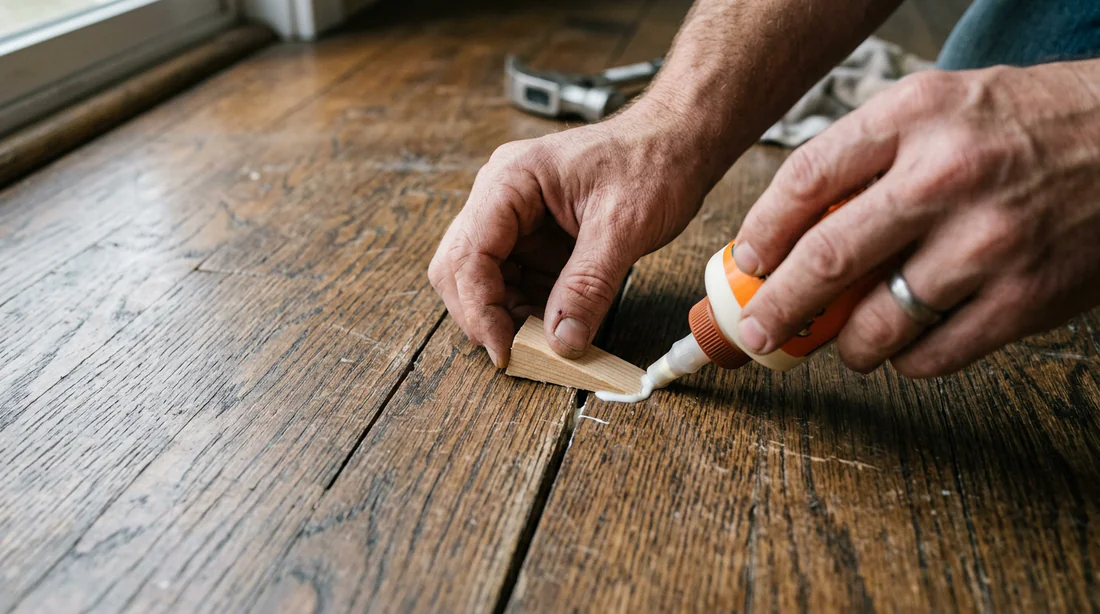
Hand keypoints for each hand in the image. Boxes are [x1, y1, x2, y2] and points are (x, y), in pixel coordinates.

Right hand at [429, 103, 714, 366]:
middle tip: (517, 353)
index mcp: (511, 180)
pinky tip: (556, 322)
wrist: (679, 142)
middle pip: (460, 269)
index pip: (468, 255)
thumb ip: (589, 285)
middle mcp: (501, 196)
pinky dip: (529, 308)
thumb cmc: (653, 161)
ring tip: (546, 341)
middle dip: (484, 314)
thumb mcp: (623, 226)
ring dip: (507, 315)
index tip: (504, 350)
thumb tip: (563, 341)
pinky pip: (516, 281)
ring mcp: (514, 217)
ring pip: (484, 280)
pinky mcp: (534, 236)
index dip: (479, 309)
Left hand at [732, 59, 1099, 377]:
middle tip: (756, 331)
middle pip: (827, 259)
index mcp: (914, 117)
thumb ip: (869, 159)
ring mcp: (989, 240)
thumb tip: (794, 233)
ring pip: (878, 324)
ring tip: (849, 341)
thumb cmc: (1025, 123)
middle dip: (778, 308)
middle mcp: (947, 176)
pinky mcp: (1026, 297)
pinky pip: (935, 356)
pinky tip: (909, 343)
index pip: (805, 179)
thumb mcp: (938, 108)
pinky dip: (907, 360)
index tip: (748, 263)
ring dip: (849, 345)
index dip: (761, 232)